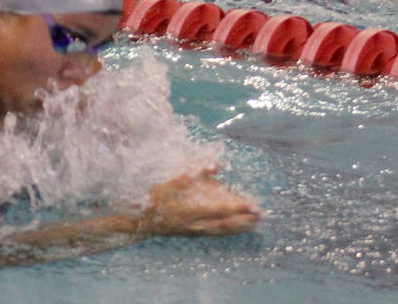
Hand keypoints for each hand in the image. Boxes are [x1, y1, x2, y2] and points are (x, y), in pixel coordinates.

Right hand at [138, 170, 261, 235]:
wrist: (134, 224)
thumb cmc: (149, 202)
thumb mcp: (165, 185)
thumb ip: (189, 177)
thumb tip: (214, 165)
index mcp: (190, 211)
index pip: (219, 210)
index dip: (238, 207)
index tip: (254, 205)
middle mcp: (194, 224)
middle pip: (225, 224)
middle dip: (245, 220)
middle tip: (263, 216)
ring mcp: (193, 231)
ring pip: (220, 230)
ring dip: (239, 227)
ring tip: (256, 223)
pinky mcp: (190, 232)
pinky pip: (213, 232)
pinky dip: (227, 230)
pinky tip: (236, 228)